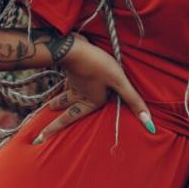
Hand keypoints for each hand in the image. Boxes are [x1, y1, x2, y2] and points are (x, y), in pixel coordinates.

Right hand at [33, 32, 155, 143]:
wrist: (73, 47)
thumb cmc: (98, 66)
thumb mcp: (120, 82)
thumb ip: (134, 101)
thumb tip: (149, 125)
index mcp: (90, 101)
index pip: (73, 119)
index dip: (54, 129)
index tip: (38, 140)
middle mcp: (80, 95)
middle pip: (65, 113)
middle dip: (53, 124)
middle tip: (40, 135)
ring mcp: (74, 82)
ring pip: (65, 95)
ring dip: (57, 102)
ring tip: (50, 106)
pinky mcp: (72, 69)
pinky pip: (67, 81)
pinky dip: (63, 84)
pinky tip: (65, 81)